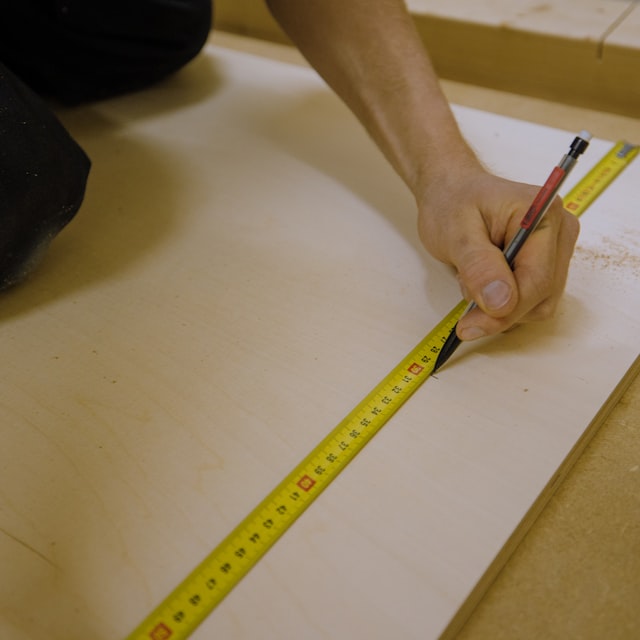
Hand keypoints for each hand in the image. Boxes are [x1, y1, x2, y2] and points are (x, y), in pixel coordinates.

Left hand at [417, 164, 579, 339]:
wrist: (452, 193)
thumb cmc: (453, 203)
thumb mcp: (456, 233)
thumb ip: (479, 267)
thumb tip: (502, 302)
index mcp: (542, 214)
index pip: (537, 280)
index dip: (505, 310)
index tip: (470, 326)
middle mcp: (559, 232)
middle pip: (542, 296)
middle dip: (501, 310)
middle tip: (465, 301)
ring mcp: (556, 250)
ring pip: (538, 304)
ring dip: (501, 307)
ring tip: (473, 279)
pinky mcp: (546, 264)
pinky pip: (531, 300)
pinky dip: (504, 303)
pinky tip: (484, 283)